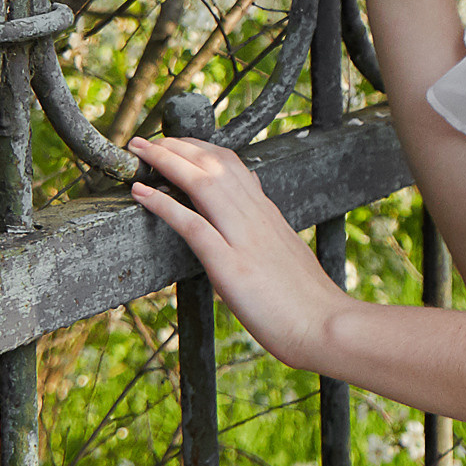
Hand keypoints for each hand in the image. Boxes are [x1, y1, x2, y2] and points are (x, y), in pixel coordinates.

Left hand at [129, 136, 351, 370]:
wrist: (326, 325)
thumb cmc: (308, 301)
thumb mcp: (289, 255)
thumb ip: (268, 232)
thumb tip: (255, 212)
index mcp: (269, 216)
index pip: (234, 166)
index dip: (201, 149)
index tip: (177, 143)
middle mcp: (257, 218)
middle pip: (215, 165)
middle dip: (178, 146)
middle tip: (148, 140)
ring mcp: (244, 239)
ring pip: (203, 184)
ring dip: (166, 162)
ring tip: (139, 151)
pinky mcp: (231, 265)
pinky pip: (193, 225)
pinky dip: (163, 205)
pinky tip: (140, 193)